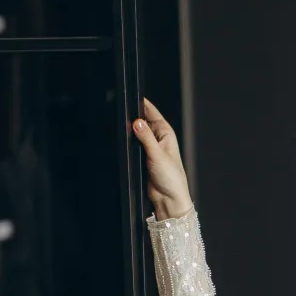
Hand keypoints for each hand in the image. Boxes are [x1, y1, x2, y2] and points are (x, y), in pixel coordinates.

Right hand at [131, 97, 193, 219]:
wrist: (168, 198)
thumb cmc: (171, 178)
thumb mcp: (157, 154)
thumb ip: (146, 137)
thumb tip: (137, 122)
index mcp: (166, 133)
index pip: (152, 112)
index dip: (143, 104)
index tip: (131, 98)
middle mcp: (159, 139)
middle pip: (142, 121)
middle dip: (133, 118)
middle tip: (123, 116)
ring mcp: (151, 148)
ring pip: (136, 133)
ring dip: (131, 132)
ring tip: (123, 130)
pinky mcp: (144, 157)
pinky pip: (134, 145)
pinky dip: (129, 144)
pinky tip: (125, 144)